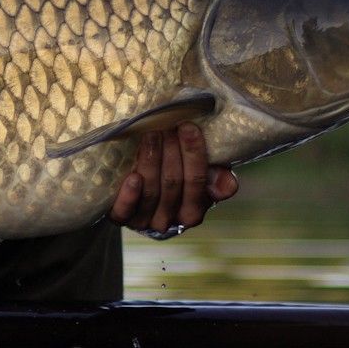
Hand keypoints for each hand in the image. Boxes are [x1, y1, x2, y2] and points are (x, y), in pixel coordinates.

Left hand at [107, 123, 236, 237]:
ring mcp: (143, 221)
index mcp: (192, 212)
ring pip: (151, 193)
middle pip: (173, 185)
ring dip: (151, 162)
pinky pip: (124, 211)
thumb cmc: (172, 175)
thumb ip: (217, 178)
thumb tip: (227, 182)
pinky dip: (130, 195)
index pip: (197, 183)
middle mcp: (169, 220)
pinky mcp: (121, 218)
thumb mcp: (199, 174)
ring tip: (150, 135)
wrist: (131, 190)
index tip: (188, 127)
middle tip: (166, 126)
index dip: (194, 155)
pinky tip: (132, 177)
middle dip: (170, 152)